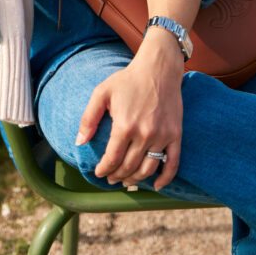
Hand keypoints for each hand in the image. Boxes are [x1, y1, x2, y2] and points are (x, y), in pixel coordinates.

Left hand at [75, 33, 184, 190]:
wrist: (158, 68)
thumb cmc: (128, 79)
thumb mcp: (102, 93)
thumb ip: (88, 118)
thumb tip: (79, 142)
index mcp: (125, 125)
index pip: (112, 159)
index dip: (104, 169)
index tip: (99, 172)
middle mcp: (144, 134)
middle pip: (129, 167)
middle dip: (116, 176)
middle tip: (110, 177)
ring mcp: (162, 136)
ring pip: (148, 169)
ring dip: (135, 179)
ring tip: (126, 180)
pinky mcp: (175, 134)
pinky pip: (172, 163)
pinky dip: (165, 178)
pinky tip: (155, 185)